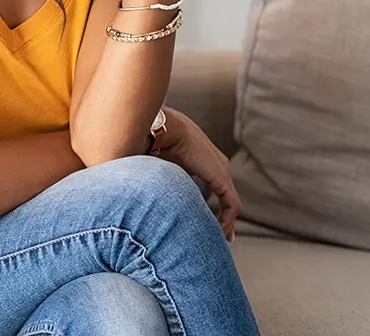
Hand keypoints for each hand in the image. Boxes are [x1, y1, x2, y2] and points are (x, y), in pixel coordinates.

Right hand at [151, 107, 240, 240]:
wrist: (158, 130)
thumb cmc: (149, 142)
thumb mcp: (155, 166)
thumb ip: (156, 180)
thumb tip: (139, 195)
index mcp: (198, 157)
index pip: (211, 184)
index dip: (207, 203)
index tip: (202, 220)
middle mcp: (214, 163)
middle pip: (224, 194)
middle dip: (222, 216)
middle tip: (220, 235)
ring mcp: (220, 170)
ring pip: (229, 203)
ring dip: (224, 222)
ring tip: (219, 238)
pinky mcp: (222, 178)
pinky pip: (231, 205)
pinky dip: (226, 221)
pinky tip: (219, 233)